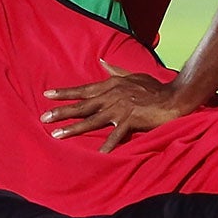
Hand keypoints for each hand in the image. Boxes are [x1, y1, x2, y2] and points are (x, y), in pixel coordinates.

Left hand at [41, 60, 195, 151]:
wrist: (174, 97)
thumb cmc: (154, 88)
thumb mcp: (133, 75)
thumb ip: (116, 70)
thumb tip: (103, 61)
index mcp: (111, 85)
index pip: (83, 90)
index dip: (65, 93)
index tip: (47, 95)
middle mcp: (111, 96)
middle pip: (82, 105)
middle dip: (61, 111)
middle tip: (43, 117)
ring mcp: (120, 108)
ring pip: (91, 120)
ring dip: (73, 128)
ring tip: (57, 134)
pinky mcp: (131, 120)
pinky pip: (116, 135)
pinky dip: (107, 145)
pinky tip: (98, 155)